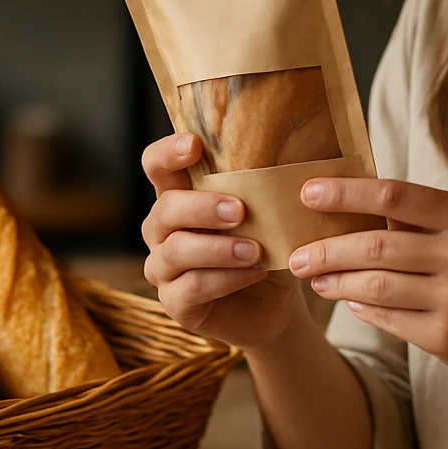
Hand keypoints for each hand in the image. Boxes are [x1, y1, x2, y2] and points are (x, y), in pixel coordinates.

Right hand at [140, 133, 302, 350]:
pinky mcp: (175, 302)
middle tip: (240, 210)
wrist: (275, 303)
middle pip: (165, 208)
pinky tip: (256, 272)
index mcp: (180, 196)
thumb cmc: (268, 246)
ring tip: (255, 250)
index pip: (157, 166)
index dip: (167, 153)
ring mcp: (164, 268)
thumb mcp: (268, 211)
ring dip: (219, 248)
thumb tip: (290, 148)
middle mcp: (162, 230)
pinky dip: (226, 278)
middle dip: (202, 207)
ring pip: (176, 250)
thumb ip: (263, 184)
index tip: (194, 145)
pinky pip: (192, 287)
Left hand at [287, 177, 447, 401]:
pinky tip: (351, 300)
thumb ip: (427, 220)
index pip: (393, 195)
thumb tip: (357, 204)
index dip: (345, 193)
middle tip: (295, 253)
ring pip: (373, 284)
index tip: (307, 193)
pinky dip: (363, 307)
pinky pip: (387, 318)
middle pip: (373, 245)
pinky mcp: (446, 336)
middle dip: (326, 249)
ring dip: (335, 281)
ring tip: (315, 278)